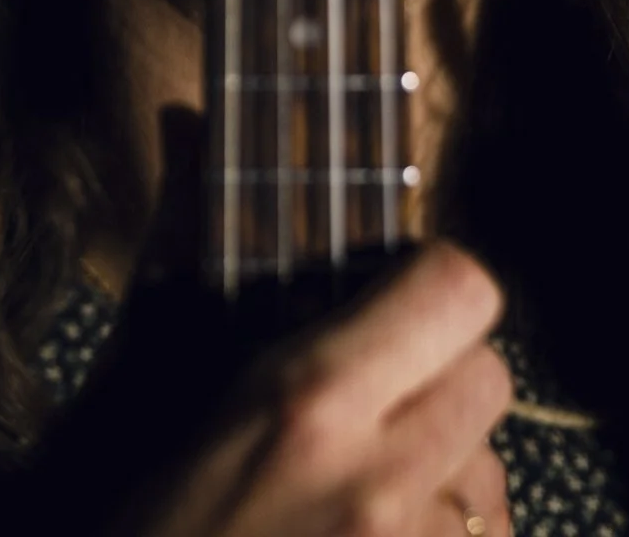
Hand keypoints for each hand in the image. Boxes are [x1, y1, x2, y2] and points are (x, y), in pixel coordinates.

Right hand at [140, 241, 512, 536]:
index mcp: (309, 404)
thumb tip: (194, 130)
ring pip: (491, 481)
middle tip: (378, 408)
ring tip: (363, 506)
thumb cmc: (137, 528)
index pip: (459, 290)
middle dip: (443, 383)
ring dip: (447, 484)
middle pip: (490, 379)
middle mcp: (379, 484)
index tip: (397, 297)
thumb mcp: (153, 399)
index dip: (432, 282)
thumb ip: (206, 273)